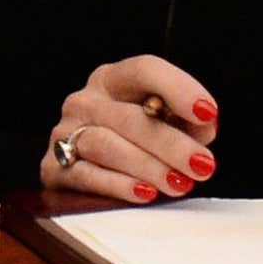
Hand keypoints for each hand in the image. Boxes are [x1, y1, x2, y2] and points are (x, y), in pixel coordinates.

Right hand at [41, 54, 219, 203]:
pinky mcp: (54, 168)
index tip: (208, 113)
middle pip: (128, 117)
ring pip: (106, 145)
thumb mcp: (160, 123)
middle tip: (202, 164)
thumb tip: (203, 129)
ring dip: (148, 166)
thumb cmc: (132, 141)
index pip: (143, 70)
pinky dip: (117, 184)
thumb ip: (184, 122)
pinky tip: (145, 193)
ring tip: (179, 184)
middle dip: (170, 143)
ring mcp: (66, 132)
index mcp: (112, 80)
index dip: (178, 88)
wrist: (84, 170)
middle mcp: (86, 101)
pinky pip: (86, 175)